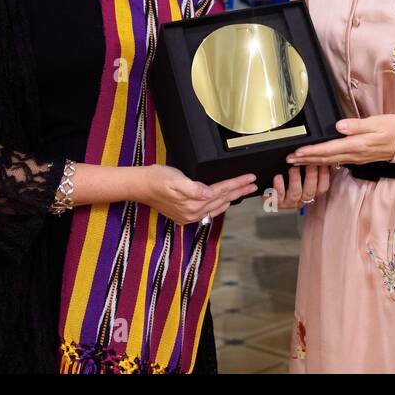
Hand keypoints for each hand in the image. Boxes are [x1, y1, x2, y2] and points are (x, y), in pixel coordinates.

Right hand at [141, 166, 257, 225]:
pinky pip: (208, 212)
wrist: (141, 186)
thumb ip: (193, 188)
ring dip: (232, 198)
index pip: (222, 191)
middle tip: (253, 184)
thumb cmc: (157, 178)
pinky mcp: (185, 216)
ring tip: (244, 191)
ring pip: (217, 206)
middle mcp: (193, 213)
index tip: (250, 178)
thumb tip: (208, 193)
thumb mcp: (175, 179)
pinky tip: (224, 202)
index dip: (237, 184)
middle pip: (223, 199)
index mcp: (193, 203)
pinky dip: (219, 205)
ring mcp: (189, 216)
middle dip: (239, 191)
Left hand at [270, 164, 330, 211]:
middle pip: (310, 191)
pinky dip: (278, 186)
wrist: (269, 191)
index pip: (322, 187)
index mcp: (311, 193)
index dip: (324, 176)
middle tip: (309, 164)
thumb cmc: (288, 181)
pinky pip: (278, 196)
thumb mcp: (302, 174)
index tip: (321, 163)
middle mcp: (302, 199)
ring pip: (296, 194)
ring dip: (295, 180)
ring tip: (293, 169)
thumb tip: (321, 158)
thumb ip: (312, 167)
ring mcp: (289, 202)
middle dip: (311, 176)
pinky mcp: (277, 202)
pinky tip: (278, 177)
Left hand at [285, 115, 394, 166]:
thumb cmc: (393, 129)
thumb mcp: (376, 122)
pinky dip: (324, 162)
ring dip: (312, 162)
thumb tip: (338, 127)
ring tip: (298, 162)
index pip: (328, 150)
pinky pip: (337, 162)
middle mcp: (354, 154)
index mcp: (357, 145)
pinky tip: (318, 162)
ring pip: (330, 162)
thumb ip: (356, 125)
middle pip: (325, 159)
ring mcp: (356, 158)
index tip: (297, 152)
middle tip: (289, 159)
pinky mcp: (359, 158)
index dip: (311, 152)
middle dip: (306, 160)